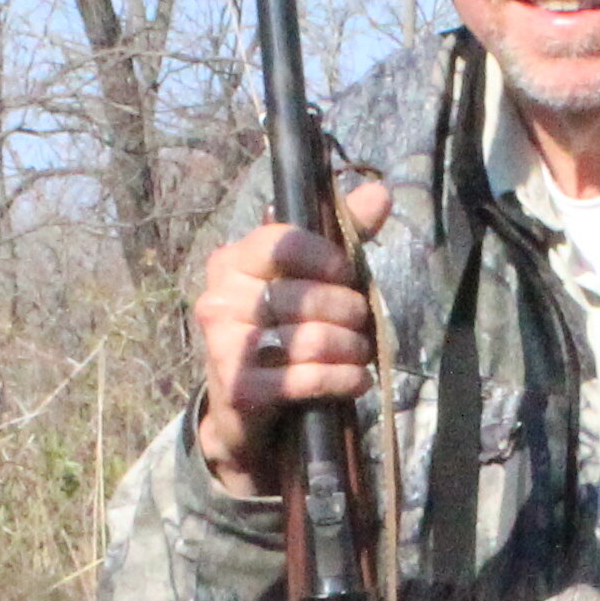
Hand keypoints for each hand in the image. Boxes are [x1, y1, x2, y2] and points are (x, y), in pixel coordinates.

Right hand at [186, 177, 393, 497]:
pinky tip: (355, 381)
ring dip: (352, 349)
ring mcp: (224, 345)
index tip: (347, 276)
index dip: (329, 258)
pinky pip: (306, 379)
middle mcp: (218, 298)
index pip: (285, 242)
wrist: (243, 407)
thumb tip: (380, 193)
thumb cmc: (280, 330)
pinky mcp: (238, 388)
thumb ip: (343, 235)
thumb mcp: (309, 278)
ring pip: (310, 339)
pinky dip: (342, 379)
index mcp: (231, 260)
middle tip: (362, 325)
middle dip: (350, 313)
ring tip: (361, 353)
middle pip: (306, 296)